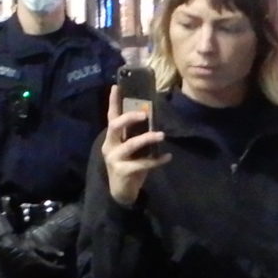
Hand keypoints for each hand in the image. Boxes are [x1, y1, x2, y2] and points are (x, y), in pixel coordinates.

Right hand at [100, 85, 169, 205]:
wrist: (121, 192)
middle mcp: (110, 145)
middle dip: (129, 118)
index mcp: (111, 138)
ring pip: (130, 145)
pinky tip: (167, 157)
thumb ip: (135, 136)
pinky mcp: (124, 171)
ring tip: (161, 134)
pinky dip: (157, 160)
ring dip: (147, 138)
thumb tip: (152, 118)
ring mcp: (115, 159)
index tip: (116, 86)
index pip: (111, 116)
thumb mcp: (130, 149)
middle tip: (144, 114)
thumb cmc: (128, 165)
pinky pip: (143, 164)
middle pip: (115, 126)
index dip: (113, 102)